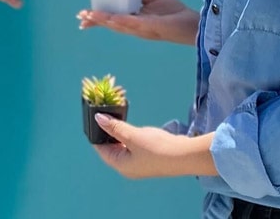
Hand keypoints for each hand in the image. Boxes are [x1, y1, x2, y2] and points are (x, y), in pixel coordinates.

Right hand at [77, 0, 198, 44]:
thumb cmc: (175, 12)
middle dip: (96, 21)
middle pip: (111, 24)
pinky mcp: (152, 27)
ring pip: (119, 24)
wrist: (193, 23)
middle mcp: (136, 27)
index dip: (99, 17)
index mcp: (135, 20)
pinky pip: (134, 23)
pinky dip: (122, 21)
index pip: (113, 19)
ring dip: (103, 20)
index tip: (84, 15)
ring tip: (89, 15)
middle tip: (80, 18)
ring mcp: (143, 28)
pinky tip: (111, 18)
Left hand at [92, 115, 215, 177]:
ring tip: (118, 117)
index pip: (101, 149)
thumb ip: (115, 127)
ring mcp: (139, 163)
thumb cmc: (157, 148)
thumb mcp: (133, 136)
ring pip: (124, 145)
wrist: (185, 156)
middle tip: (106, 113)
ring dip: (121, 132)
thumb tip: (98, 118)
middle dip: (109, 131)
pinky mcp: (149, 157)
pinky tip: (133, 127)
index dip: (97, 133)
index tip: (94, 117)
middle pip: (112, 147)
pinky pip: (134, 145)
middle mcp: (128, 166)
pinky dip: (131, 136)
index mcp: (121, 165)